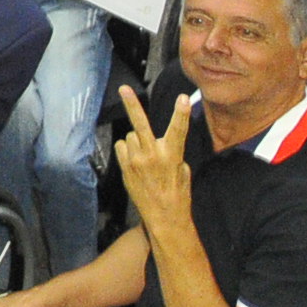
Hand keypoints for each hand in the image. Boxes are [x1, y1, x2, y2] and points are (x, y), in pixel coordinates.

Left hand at [114, 85, 198, 220]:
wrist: (163, 217)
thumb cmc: (177, 194)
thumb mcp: (182, 171)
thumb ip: (171, 152)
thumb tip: (161, 142)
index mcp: (172, 156)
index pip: (178, 130)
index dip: (181, 114)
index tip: (184, 98)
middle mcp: (152, 156)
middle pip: (140, 124)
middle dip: (132, 104)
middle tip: (123, 88)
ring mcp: (136, 161)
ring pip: (131, 136)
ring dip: (136, 141)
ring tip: (145, 158)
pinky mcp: (124, 167)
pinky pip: (122, 146)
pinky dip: (127, 150)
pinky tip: (135, 163)